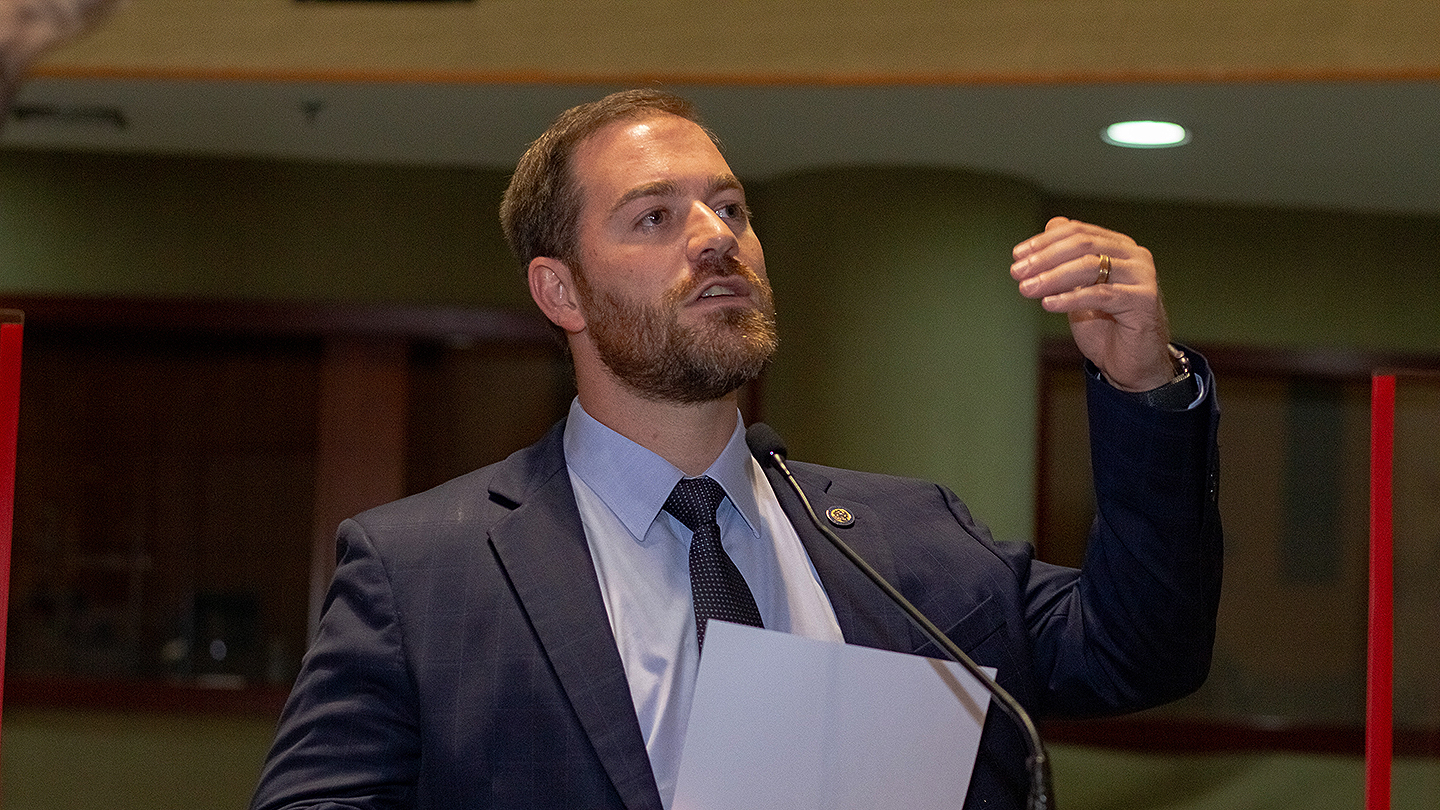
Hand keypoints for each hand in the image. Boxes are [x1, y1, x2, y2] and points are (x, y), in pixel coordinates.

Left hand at [1011, 217, 1173, 391]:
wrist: (1131, 363)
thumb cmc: (1104, 326)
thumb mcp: (1079, 288)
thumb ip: (1068, 260)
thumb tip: (1051, 224)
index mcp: (1119, 247)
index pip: (1078, 232)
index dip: (1045, 242)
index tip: (1017, 255)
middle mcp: (1135, 256)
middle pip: (1083, 245)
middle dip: (1045, 257)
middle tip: (1017, 272)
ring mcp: (1142, 277)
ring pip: (1090, 266)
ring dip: (1052, 277)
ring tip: (1027, 289)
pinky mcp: (1143, 301)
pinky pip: (1101, 295)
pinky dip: (1070, 298)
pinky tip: (1048, 304)